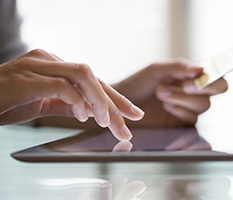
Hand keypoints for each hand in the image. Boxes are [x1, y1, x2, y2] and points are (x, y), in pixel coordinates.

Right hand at [0, 49, 143, 139]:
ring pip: (82, 75)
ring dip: (100, 100)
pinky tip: (82, 115)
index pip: (93, 80)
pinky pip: (61, 85)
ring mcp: (38, 65)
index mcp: (56, 66)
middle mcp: (50, 61)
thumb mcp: (43, 103)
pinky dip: (76, 101)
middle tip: (128, 124)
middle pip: (93, 77)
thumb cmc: (7, 101)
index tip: (133, 113)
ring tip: (107, 122)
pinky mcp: (27, 77)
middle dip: (115, 102)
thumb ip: (67, 103)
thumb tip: (93, 111)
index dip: (115, 97)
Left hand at [112, 59, 227, 126]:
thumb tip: (201, 69)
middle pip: (217, 90)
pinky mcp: (181, 123)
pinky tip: (165, 106)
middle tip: (184, 85)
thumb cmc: (139, 83)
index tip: (199, 75)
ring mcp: (189, 107)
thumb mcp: (156, 70)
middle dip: (203, 87)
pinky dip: (180, 111)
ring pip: (204, 105)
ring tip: (161, 92)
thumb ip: (178, 67)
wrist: (122, 104)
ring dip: (184, 98)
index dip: (214, 75)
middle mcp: (194, 90)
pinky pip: (192, 119)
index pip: (216, 73)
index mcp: (191, 74)